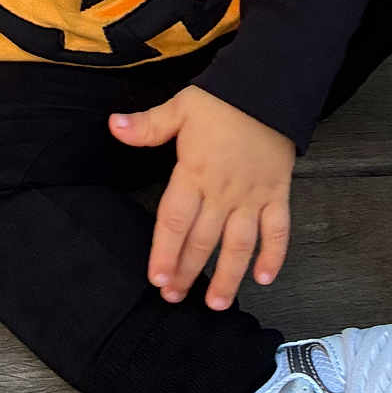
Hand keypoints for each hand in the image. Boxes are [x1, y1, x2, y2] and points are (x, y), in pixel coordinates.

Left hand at [109, 83, 292, 311]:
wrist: (270, 89)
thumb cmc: (222, 100)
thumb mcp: (181, 107)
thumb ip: (148, 125)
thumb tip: (114, 126)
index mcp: (194, 172)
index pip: (175, 221)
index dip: (165, 252)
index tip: (157, 279)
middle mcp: (223, 191)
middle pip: (202, 240)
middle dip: (187, 272)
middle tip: (175, 298)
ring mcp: (252, 196)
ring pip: (239, 244)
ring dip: (228, 276)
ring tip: (216, 303)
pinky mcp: (277, 194)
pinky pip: (278, 230)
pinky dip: (274, 255)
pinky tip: (264, 278)